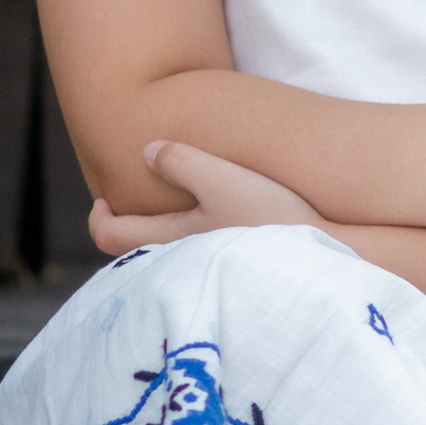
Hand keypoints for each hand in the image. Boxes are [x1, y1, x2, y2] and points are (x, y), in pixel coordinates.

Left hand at [88, 139, 323, 256]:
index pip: (109, 237)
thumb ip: (181, 162)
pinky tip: (219, 224)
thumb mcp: (222, 179)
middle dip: (130, 227)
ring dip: (163, 235)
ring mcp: (210, 272)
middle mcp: (183, 262)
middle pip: (137, 251)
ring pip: (169, 257)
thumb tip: (147, 151)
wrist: (326, 256)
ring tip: (178, 211)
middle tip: (136, 204)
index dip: (99, 216)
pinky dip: (192, 244)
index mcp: (169, 240)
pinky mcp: (237, 272)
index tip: (104, 199)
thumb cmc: (270, 218)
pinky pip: (197, 261)